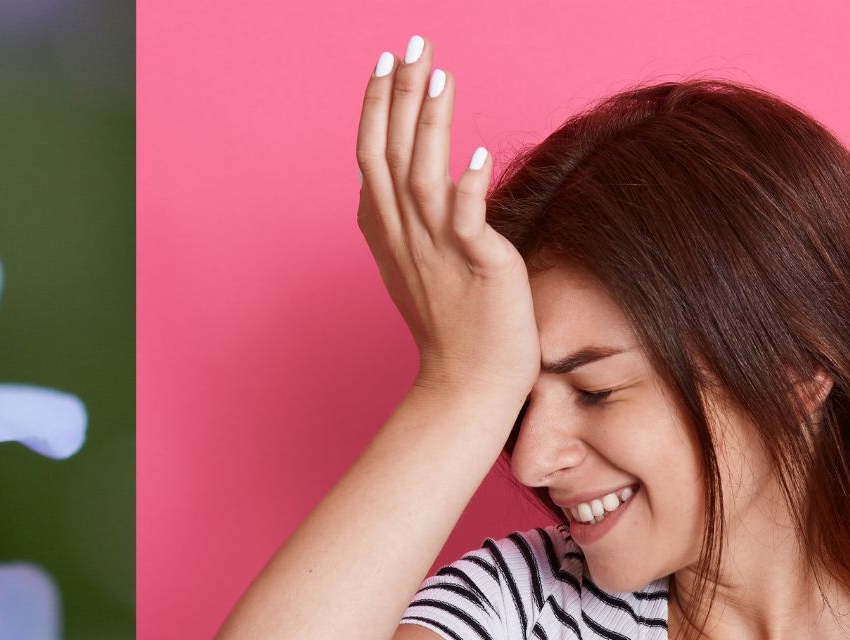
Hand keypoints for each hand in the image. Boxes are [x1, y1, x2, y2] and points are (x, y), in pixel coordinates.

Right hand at [356, 36, 539, 399]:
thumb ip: (408, 218)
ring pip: (423, 175)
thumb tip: (402, 178)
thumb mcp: (415, 263)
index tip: (387, 62)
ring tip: (438, 75)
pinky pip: (467, 221)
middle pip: (392, 153)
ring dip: (429, 123)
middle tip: (411, 45)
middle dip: (399, 95)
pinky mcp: (476, 265)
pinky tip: (475, 153)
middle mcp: (406, 235)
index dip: (378, 107)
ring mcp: (438, 250)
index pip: (373, 156)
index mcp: (387, 231)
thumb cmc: (452, 326)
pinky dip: (469, 187)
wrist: (469, 384)